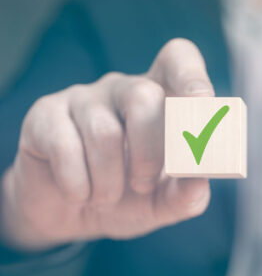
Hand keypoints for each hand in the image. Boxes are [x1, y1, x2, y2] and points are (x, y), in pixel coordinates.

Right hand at [0, 39, 212, 250]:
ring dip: (110, 180)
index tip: (203, 106)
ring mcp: (83, 98)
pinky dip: (79, 184)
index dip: (191, 77)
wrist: (70, 214)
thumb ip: (187, 194)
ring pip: (104, 130)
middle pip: (144, 95)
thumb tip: (198, 180)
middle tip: (143, 185)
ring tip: (108, 197)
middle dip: (149, 152)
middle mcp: (124, 90)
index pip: (178, 60)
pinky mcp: (45, 114)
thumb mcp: (162, 203)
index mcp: (162, 102)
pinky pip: (65, 147)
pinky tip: (80, 194)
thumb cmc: (127, 198)